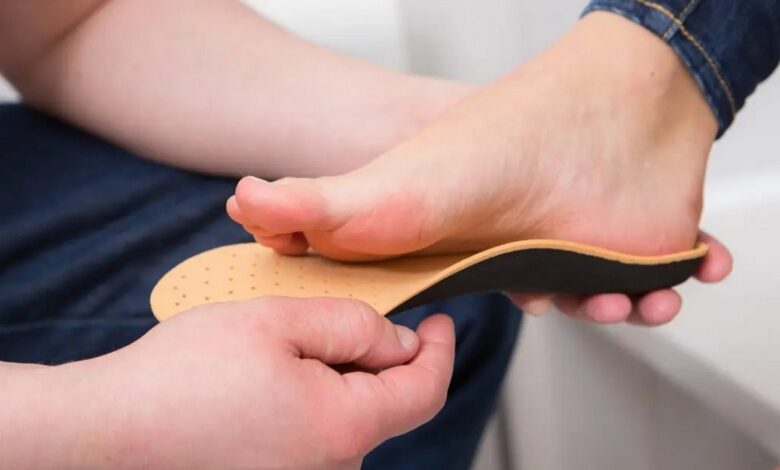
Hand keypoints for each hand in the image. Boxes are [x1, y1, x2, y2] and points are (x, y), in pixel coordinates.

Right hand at [5, 297, 453, 468]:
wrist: (104, 433)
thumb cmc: (180, 378)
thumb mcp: (277, 322)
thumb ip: (353, 326)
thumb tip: (400, 340)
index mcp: (341, 430)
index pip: (423, 391)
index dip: (441, 350)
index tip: (442, 320)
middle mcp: (329, 469)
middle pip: (383, 404)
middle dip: (376, 356)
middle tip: (337, 316)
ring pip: (345, 417)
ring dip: (335, 376)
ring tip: (283, 346)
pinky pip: (313, 434)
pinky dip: (309, 399)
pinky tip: (267, 379)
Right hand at [226, 12, 728, 322]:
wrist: (614, 94)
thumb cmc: (506, 139)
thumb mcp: (402, 186)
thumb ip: (323, 204)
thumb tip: (243, 205)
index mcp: (448, 247)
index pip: (429, 304)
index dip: (443, 333)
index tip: (457, 332)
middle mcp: (504, 252)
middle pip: (519, 315)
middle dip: (545, 319)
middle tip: (563, 296)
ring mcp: (565, 251)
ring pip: (588, 308)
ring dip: (619, 308)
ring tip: (628, 290)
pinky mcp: (622, 248)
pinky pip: (649, 285)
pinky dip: (672, 284)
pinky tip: (687, 268)